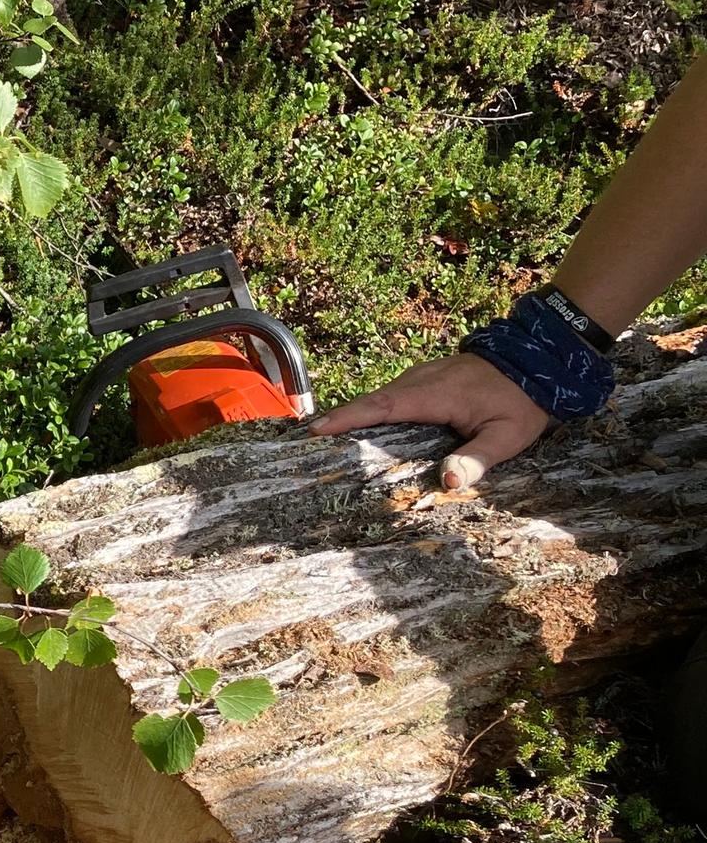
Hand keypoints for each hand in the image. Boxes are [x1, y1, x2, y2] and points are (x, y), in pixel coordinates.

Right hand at [309, 351, 549, 491]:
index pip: (383, 406)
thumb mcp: (509, 435)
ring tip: (322, 439)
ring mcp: (419, 378)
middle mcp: (419, 382)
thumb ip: (478, 458)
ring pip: (378, 399)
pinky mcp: (423, 380)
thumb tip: (448, 481)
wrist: (538, 361)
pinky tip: (360, 428)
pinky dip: (369, 411)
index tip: (315, 429)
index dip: (348, 418)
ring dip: (351, 416)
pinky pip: (389, 397)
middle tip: (304, 442)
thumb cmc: (522, 401)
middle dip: (337, 420)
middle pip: (370, 402)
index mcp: (435, 395)